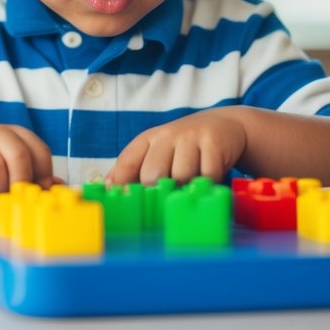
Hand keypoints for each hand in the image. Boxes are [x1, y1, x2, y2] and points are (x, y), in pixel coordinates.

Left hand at [106, 108, 246, 185]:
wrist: (224, 125)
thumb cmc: (184, 147)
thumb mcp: (158, 152)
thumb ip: (134, 170)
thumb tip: (106, 189)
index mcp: (148, 139)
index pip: (127, 162)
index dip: (121, 184)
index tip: (122, 203)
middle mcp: (167, 135)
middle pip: (152, 174)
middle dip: (159, 191)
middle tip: (167, 197)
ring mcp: (191, 137)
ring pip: (181, 176)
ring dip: (186, 188)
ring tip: (191, 186)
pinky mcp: (214, 143)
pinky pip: (207, 176)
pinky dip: (208, 184)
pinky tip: (209, 179)